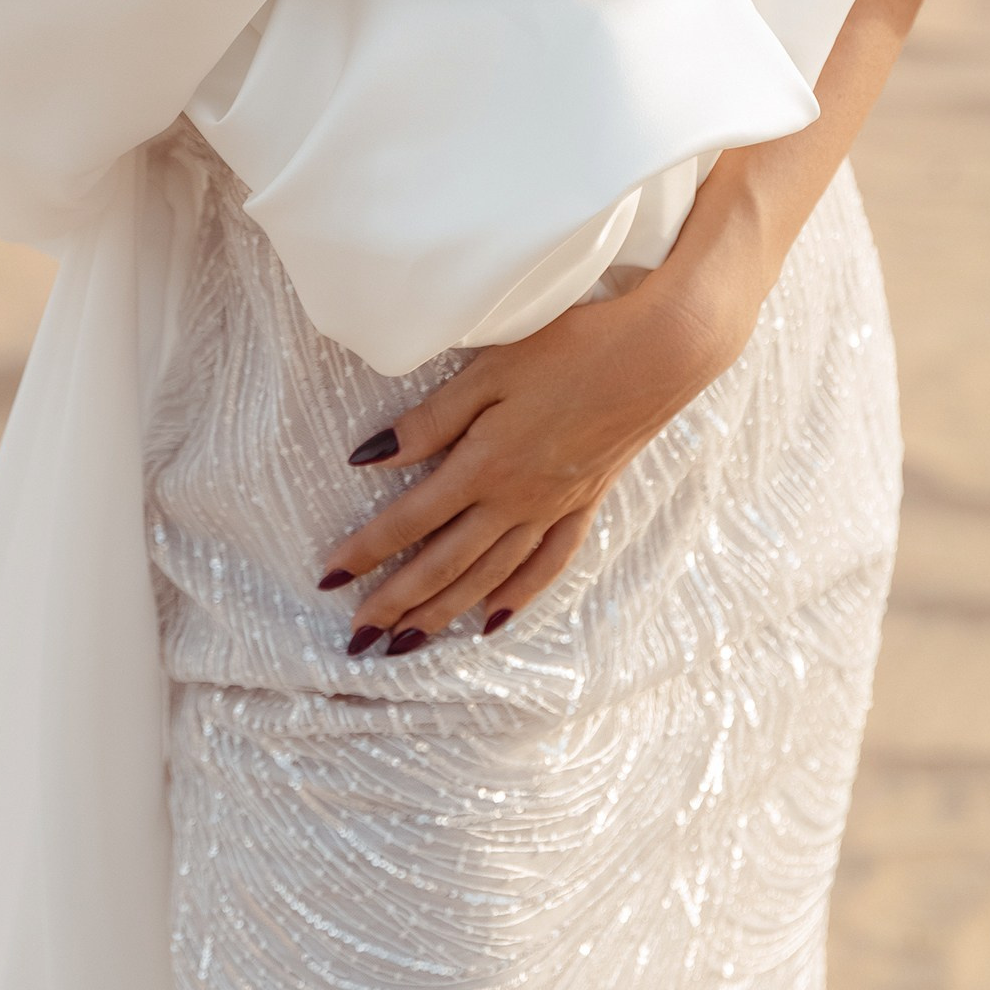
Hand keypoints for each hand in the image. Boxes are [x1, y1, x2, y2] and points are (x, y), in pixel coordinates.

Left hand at [323, 249, 762, 651]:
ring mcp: (554, 507)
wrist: (662, 354)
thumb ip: (430, 421)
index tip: (327, 578)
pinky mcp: (586, 501)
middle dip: (396, 602)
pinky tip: (494, 621)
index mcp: (485, 465)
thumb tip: (369, 457)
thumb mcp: (490, 371)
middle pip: (444, 563)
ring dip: (445, 612)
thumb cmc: (572, 346)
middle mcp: (516, 499)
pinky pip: (547, 564)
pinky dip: (518, 596)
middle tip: (356, 638)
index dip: (365, 551)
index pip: (410, 520)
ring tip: (408, 643)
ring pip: (490, 575)